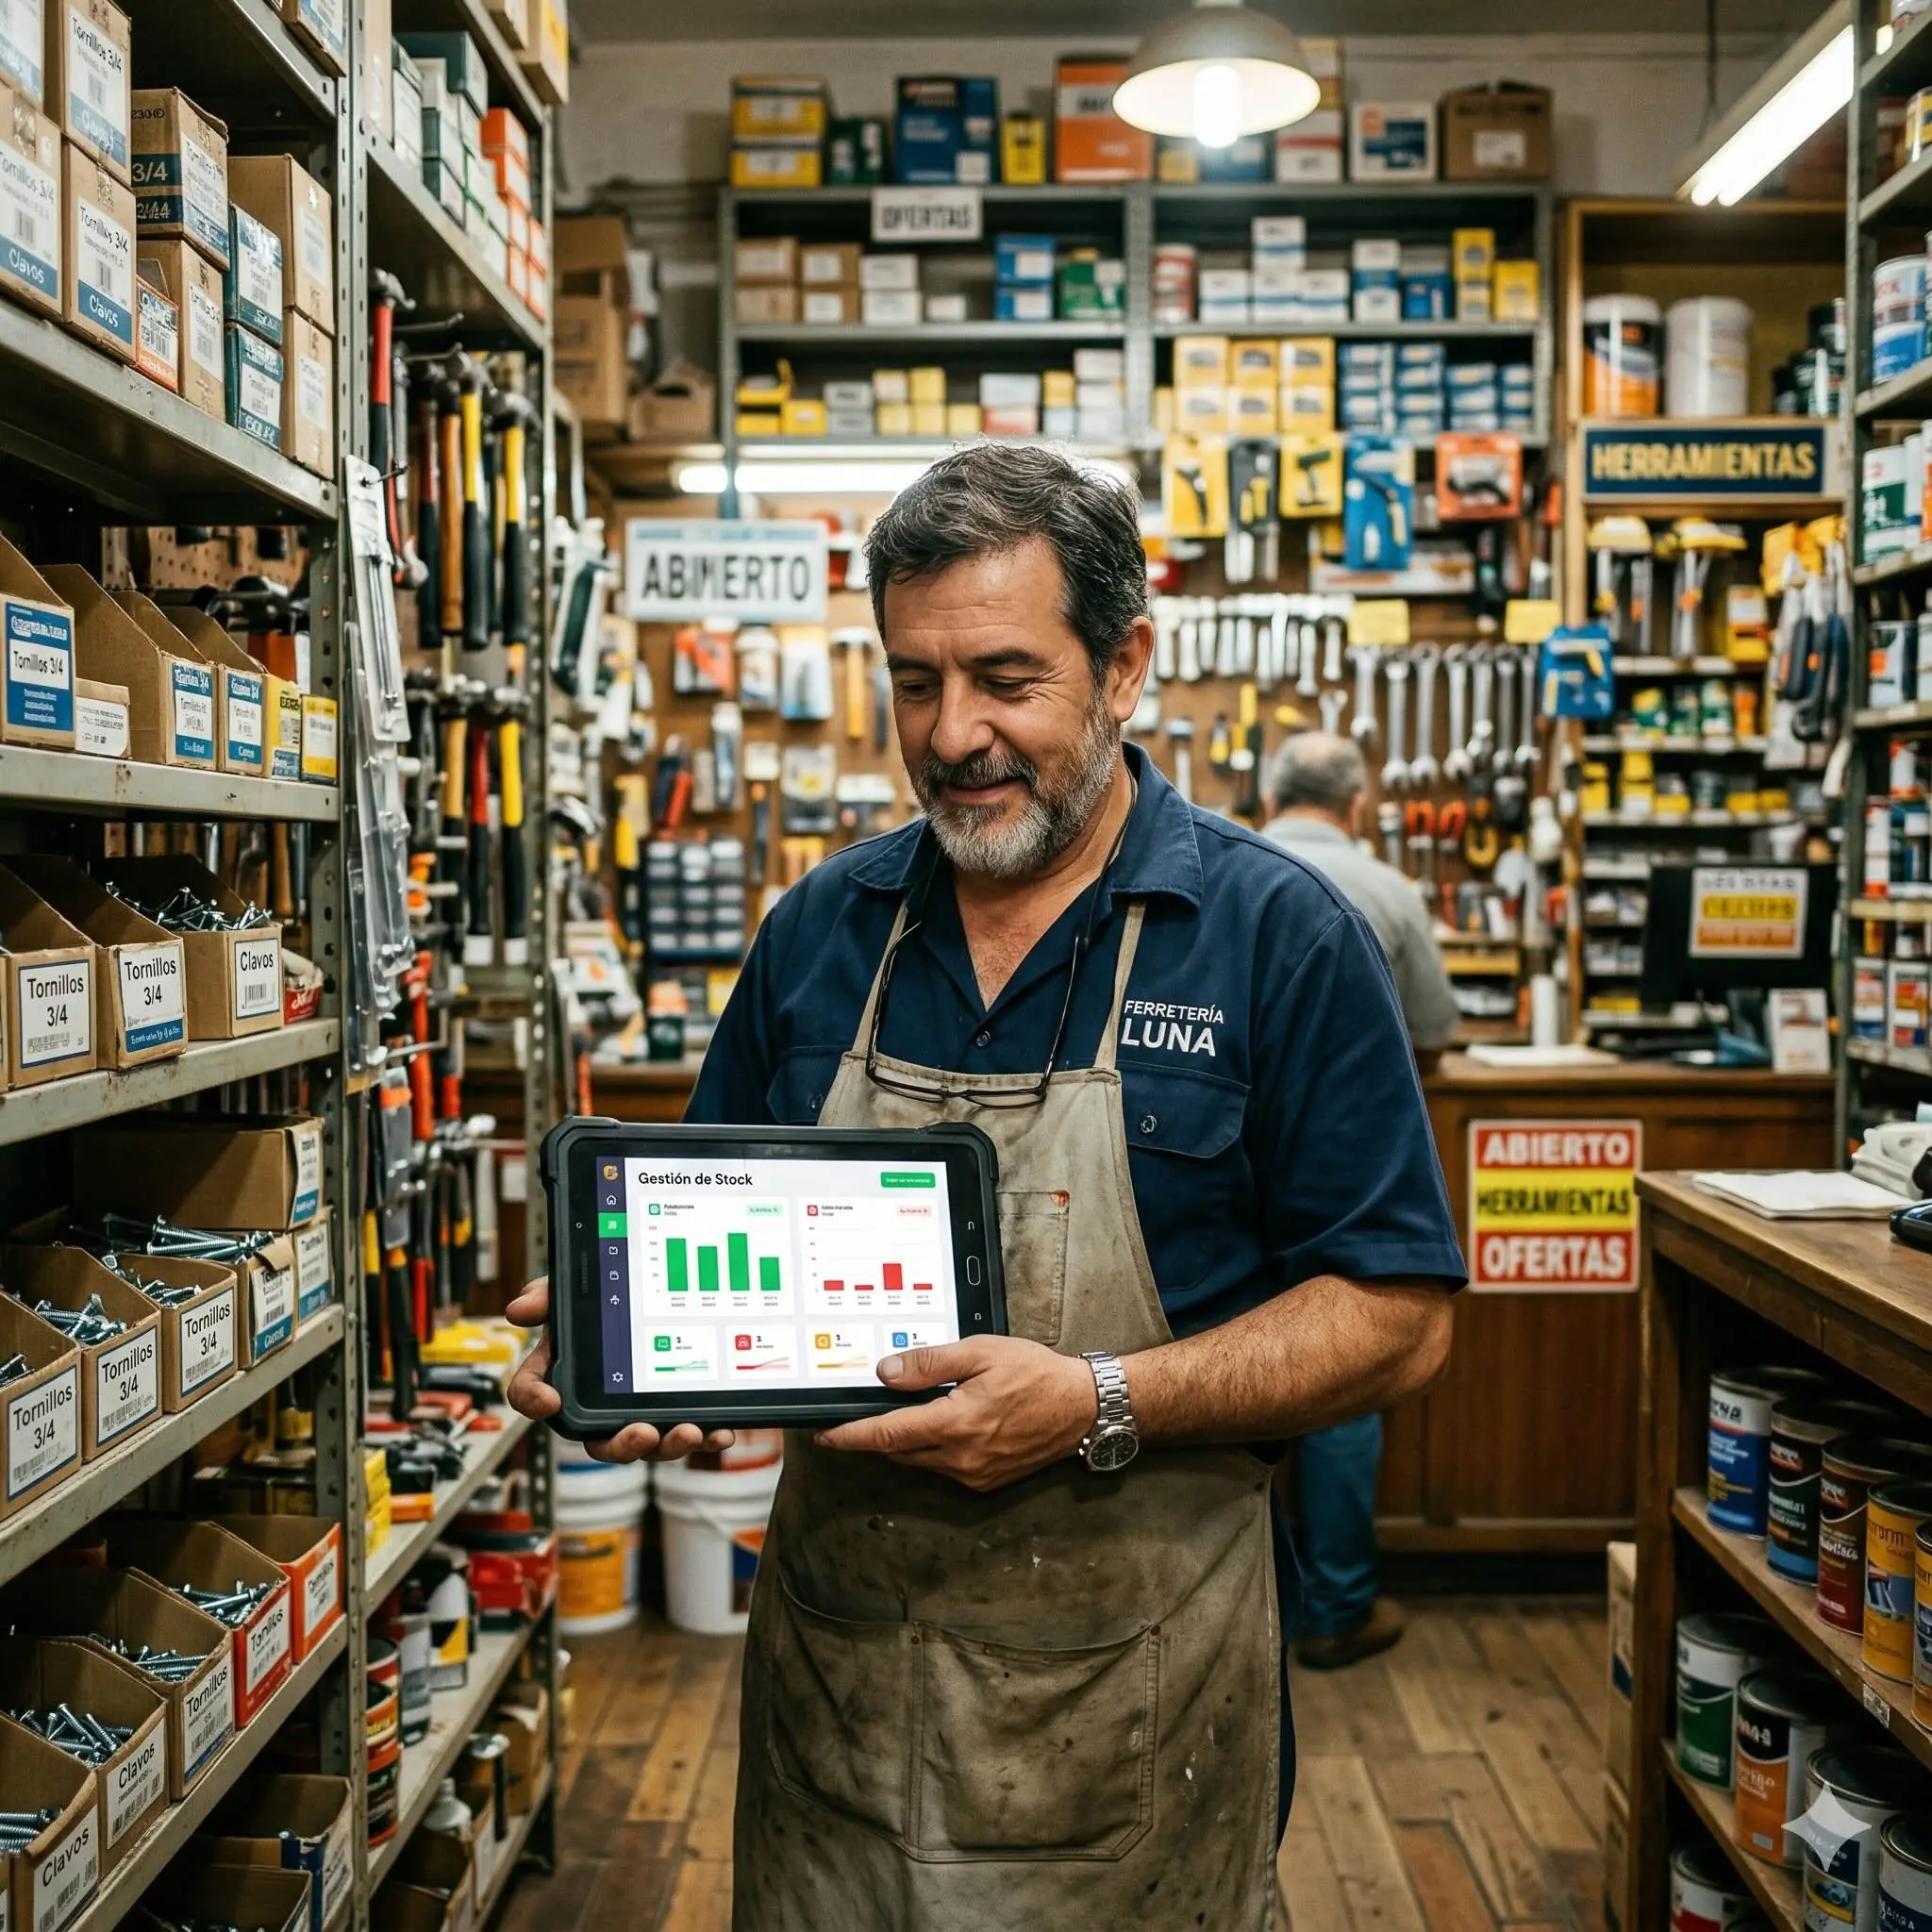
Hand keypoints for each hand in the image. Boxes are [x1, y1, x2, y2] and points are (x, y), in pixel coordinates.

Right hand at [505, 1277, 735, 1464]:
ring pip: (648, 1444)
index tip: (550, 1399)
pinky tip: (721, 1431)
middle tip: (643, 1433)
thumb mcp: (572, 1294)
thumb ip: (548, 1296)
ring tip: (690, 1432)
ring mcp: (637, 1413)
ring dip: (669, 1445)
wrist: (646, 1303)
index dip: (535, 1400)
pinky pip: (689, 1433)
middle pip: (600, 1441)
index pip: (532, 1394)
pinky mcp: (673, 1414)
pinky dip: (706, 1436)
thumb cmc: (598, 1307)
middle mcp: (596, 1407)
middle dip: (623, 1444)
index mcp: (562, 1376)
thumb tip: (520, 1308)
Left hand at [814, 1337, 1096, 1491]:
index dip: (851, 1435)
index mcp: (955, 1423)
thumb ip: (929, 1363)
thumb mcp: (980, 1353)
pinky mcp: (986, 1481)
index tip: (825, 1436)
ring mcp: (974, 1474)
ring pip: (920, 1461)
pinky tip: (947, 1425)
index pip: (888, 1433)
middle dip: (878, 1435)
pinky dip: (934, 1450)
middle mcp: (961, 1457)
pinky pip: (944, 1468)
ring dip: (909, 1441)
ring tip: (916, 1410)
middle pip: (899, 1450)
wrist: (1081, 1408)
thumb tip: (886, 1373)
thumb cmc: (1036, 1375)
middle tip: (868, 1410)